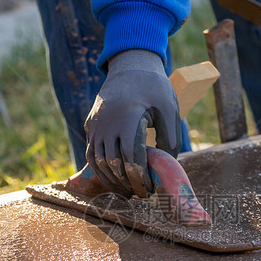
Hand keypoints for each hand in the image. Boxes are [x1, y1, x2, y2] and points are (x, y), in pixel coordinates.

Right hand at [84, 49, 180, 197]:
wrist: (130, 65)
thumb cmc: (154, 88)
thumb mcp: (169, 109)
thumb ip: (170, 138)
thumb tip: (165, 168)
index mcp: (127, 117)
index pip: (129, 157)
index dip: (138, 177)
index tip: (148, 189)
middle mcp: (107, 122)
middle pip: (112, 163)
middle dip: (126, 183)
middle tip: (140, 195)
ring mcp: (95, 124)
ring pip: (98, 161)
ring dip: (112, 180)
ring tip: (127, 191)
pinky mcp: (90, 125)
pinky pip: (92, 153)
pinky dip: (101, 170)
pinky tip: (114, 180)